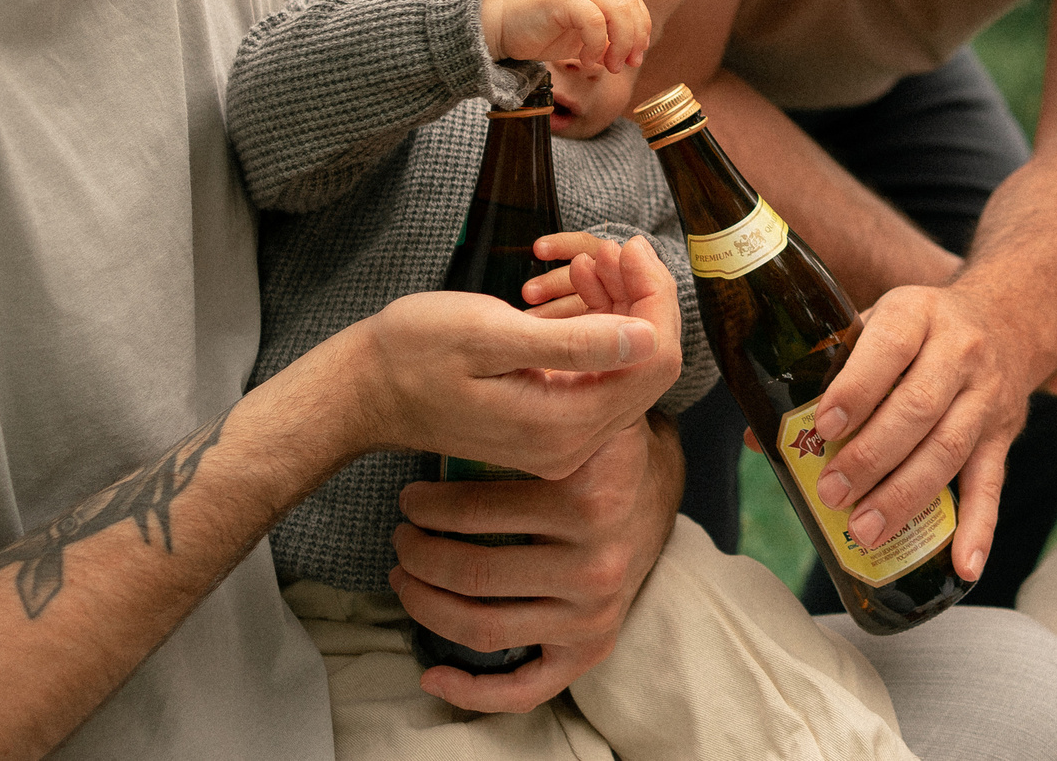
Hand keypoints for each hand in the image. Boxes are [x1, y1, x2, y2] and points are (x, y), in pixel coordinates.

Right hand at [351, 240, 681, 479]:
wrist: (365, 389)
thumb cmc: (414, 353)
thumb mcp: (489, 335)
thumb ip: (572, 344)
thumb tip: (647, 336)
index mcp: (563, 427)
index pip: (654, 360)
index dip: (655, 297)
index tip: (628, 246)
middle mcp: (574, 445)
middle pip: (647, 363)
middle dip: (639, 297)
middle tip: (603, 250)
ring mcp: (564, 438)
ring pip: (627, 363)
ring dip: (618, 306)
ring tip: (582, 262)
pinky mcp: (552, 422)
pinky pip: (598, 370)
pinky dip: (595, 324)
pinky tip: (571, 289)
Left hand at [390, 415, 681, 711]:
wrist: (656, 492)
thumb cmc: (597, 449)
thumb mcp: (580, 414)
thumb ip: (541, 392)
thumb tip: (466, 364)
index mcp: (590, 495)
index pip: (479, 511)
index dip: (428, 508)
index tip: (408, 498)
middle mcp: (598, 558)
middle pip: (472, 572)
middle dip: (417, 556)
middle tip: (399, 538)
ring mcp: (595, 609)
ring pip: (482, 624)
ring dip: (426, 605)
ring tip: (404, 577)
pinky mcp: (593, 646)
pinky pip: (525, 688)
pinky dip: (471, 692)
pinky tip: (433, 675)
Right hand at [483, 0, 650, 73]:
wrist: (496, 29)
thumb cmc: (536, 35)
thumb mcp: (578, 39)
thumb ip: (604, 41)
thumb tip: (631, 55)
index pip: (632, 2)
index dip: (641, 30)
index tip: (635, 58)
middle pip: (629, 5)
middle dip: (633, 40)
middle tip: (621, 66)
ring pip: (617, 11)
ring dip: (618, 44)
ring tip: (606, 66)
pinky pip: (594, 20)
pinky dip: (597, 45)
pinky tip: (585, 61)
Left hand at [805, 284, 1036, 582]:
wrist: (1006, 320)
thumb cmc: (921, 330)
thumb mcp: (876, 325)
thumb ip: (826, 373)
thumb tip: (761, 437)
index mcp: (917, 315)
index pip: (890, 347)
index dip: (857, 388)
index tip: (825, 427)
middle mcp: (959, 352)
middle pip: (917, 408)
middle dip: (871, 456)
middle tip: (832, 493)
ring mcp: (986, 396)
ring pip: (948, 449)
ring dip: (905, 496)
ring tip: (865, 530)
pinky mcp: (1002, 435)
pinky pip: (992, 484)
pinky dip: (979, 527)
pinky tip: (964, 564)